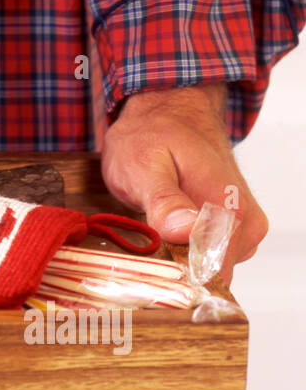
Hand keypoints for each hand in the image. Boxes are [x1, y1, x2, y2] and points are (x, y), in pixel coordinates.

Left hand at [100, 83, 266, 285]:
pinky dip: (186, 249)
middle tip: (145, 236)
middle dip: (174, 267)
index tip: (147, 265)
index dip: (174, 278)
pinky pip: (211, 256)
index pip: (210, 275)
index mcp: (229, 210)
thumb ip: (164, 201)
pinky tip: (168, 226)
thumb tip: (186, 231)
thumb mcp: (143, 164)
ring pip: (209, 268)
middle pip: (210, 276)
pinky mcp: (236, 228)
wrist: (171, 110)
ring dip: (179, 256)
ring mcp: (244, 226)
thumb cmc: (153, 135)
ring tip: (155, 224)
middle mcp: (246, 222)